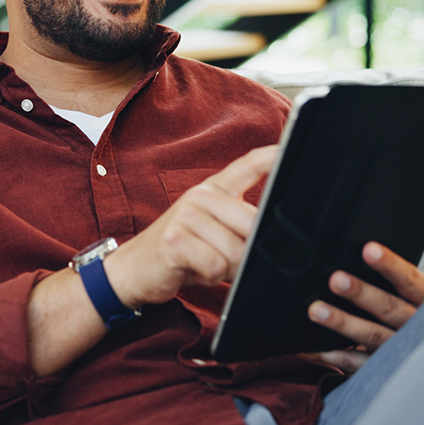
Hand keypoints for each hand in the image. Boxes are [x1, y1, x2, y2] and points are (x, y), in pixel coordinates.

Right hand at [105, 145, 277, 308]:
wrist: (134, 268)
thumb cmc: (181, 251)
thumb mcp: (212, 230)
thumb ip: (239, 224)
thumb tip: (271, 232)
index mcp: (213, 190)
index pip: (247, 165)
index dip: (271, 156)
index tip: (289, 147)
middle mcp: (201, 196)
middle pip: (252, 224)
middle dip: (245, 253)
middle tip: (221, 257)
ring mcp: (186, 215)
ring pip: (236, 250)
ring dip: (224, 268)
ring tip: (202, 262)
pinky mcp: (176, 239)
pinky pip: (216, 265)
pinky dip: (209, 277)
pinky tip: (191, 269)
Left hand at [306, 242, 423, 371]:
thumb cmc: (421, 319)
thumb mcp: (419, 300)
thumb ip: (396, 284)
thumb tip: (361, 256)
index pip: (409, 279)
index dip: (390, 264)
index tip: (368, 249)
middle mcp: (418, 325)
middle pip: (388, 307)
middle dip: (361, 293)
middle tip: (335, 280)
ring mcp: (403, 350)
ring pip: (372, 335)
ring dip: (343, 323)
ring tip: (316, 310)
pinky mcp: (389, 370)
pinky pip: (361, 365)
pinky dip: (339, 356)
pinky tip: (318, 349)